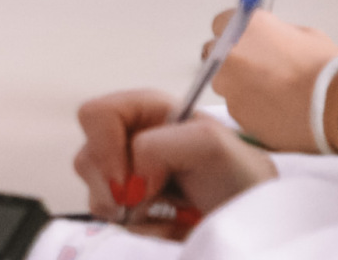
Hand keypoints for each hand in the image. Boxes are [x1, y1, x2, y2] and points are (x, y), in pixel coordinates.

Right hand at [74, 90, 275, 237]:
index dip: (105, 147)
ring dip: (125, 209)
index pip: (95, 115)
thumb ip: (159, 144)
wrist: (250, 217)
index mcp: (144, 110)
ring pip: (94, 192)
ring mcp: (127, 175)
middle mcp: (129, 139)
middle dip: (113, 186)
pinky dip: (134, 227)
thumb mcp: (209, 144)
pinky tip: (162, 222)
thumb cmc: (238, 174)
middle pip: (87, 157)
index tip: (130, 180)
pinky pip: (110, 219)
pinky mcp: (130, 207)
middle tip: (147, 199)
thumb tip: (130, 175)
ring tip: (162, 210)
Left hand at [207, 9, 337, 152]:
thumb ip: (276, 35)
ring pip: (225, 83)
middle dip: (232, 58)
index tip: (249, 40)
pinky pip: (238, 108)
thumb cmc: (327, 68)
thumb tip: (268, 41)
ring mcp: (229, 86)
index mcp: (246, 27)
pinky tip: (276, 112)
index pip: (223, 23)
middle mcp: (229, 54)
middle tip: (260, 69)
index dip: (237, 32)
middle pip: (216, 53)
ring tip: (273, 95)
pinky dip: (251, 108)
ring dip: (240, 85)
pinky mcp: (236, 115)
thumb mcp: (305, 35)